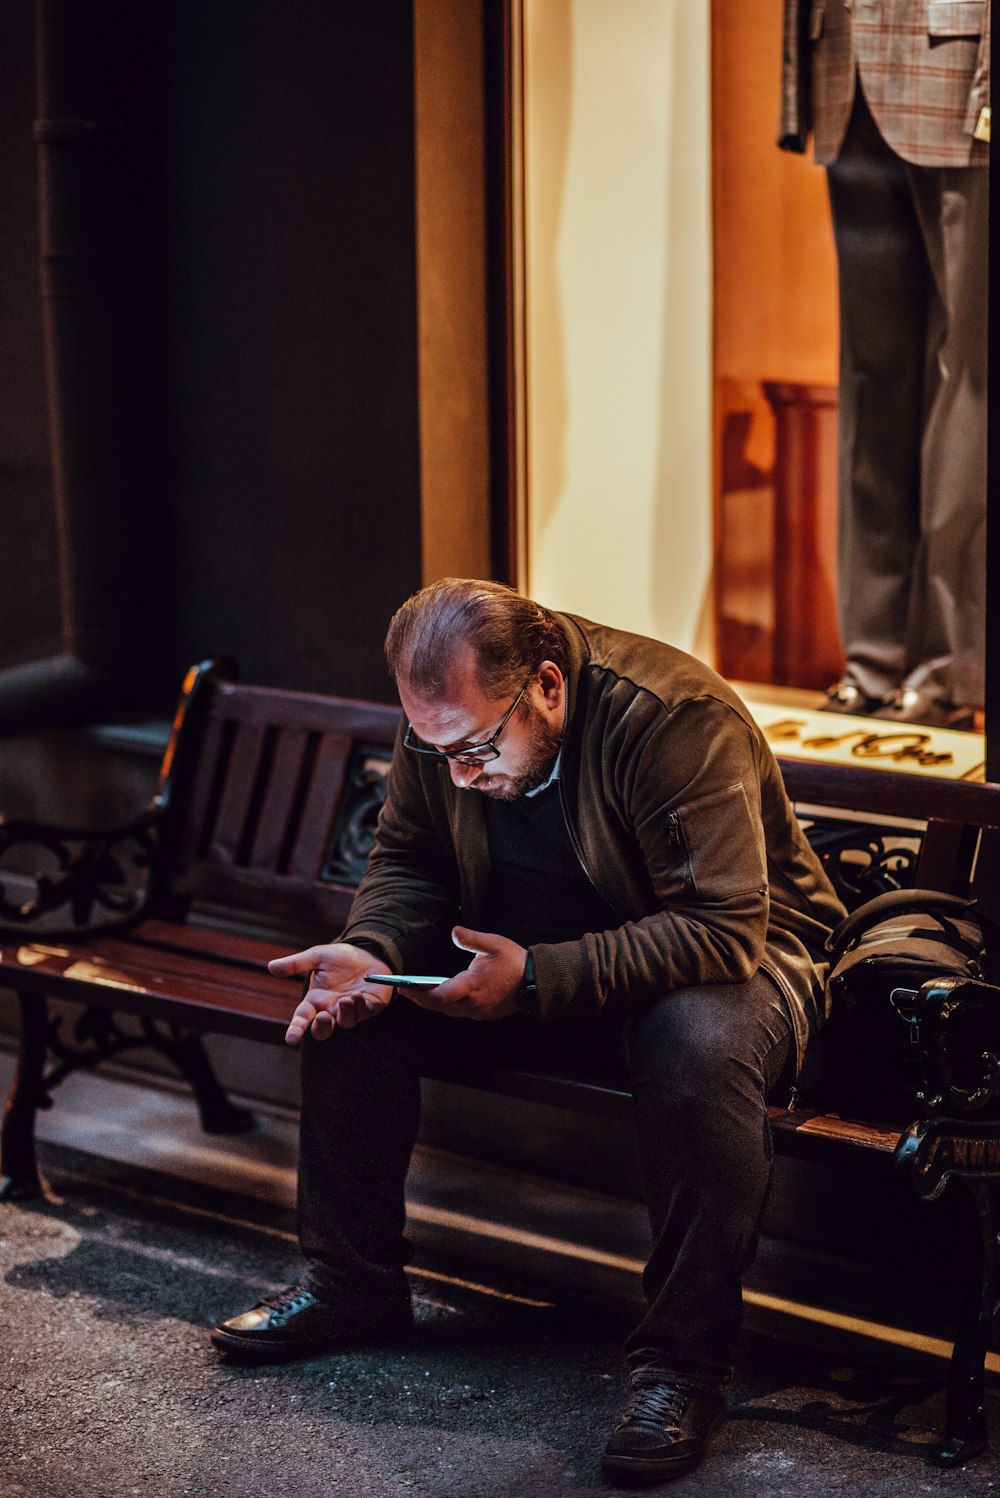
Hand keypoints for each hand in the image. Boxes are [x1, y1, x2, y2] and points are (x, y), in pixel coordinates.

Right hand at [269, 943, 393, 1045]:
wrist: (367, 951)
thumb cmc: (339, 957)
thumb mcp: (317, 956)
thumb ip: (296, 964)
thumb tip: (271, 967)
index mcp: (316, 1001)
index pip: (302, 1019)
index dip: (296, 1030)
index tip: (291, 1040)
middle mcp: (332, 1009)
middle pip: (323, 1030)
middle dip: (322, 1028)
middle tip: (323, 1017)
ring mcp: (351, 1010)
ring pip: (346, 1022)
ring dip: (345, 1014)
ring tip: (345, 999)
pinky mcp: (370, 1006)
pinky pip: (366, 1013)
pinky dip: (362, 1007)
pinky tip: (358, 995)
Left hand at [401, 926, 525, 1021]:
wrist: (536, 982)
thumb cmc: (514, 961)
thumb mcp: (494, 944)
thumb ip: (472, 938)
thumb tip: (454, 931)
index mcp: (472, 986)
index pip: (439, 996)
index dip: (419, 995)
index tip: (404, 987)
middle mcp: (473, 1003)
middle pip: (439, 1006)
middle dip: (420, 999)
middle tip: (404, 990)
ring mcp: (478, 1011)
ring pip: (449, 1011)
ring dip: (433, 1003)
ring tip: (417, 992)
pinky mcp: (483, 1014)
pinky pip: (460, 1011)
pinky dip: (447, 1005)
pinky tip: (440, 995)